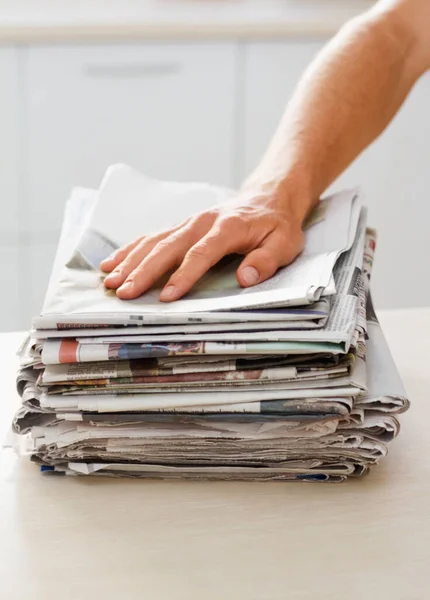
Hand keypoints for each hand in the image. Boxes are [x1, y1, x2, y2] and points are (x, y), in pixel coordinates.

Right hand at [100, 188, 306, 301]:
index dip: (183, 276)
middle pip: (168, 247)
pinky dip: (130, 249)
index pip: (201, 253)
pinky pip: (151, 236)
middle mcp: (202, 222)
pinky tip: (112, 263)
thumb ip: (266, 260)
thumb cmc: (276, 224)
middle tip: (124, 293)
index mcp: (228, 227)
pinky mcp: (181, 226)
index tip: (167, 297)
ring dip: (131, 262)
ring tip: (110, 281)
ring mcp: (188, 222)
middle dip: (144, 271)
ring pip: (154, 241)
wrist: (268, 196)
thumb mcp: (284, 243)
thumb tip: (245, 277)